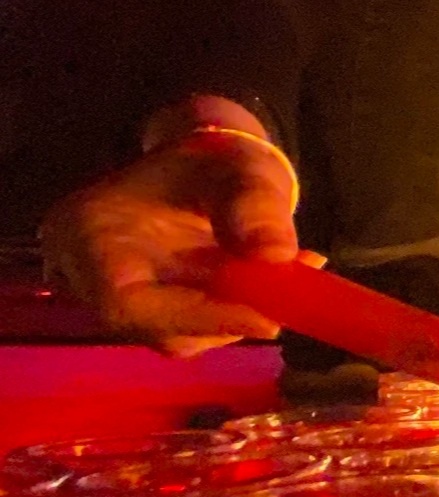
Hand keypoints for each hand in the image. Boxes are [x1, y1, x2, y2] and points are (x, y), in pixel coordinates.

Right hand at [40, 103, 300, 355]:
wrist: (208, 171)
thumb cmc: (212, 161)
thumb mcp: (236, 167)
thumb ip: (253, 202)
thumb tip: (277, 254)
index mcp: (85, 233)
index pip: (125, 302)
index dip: (196, 318)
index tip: (266, 319)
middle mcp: (89, 276)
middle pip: (155, 327)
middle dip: (230, 317)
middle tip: (293, 292)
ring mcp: (121, 297)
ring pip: (182, 335)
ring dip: (243, 314)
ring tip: (294, 273)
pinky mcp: (154, 311)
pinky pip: (197, 328)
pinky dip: (243, 312)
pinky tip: (281, 283)